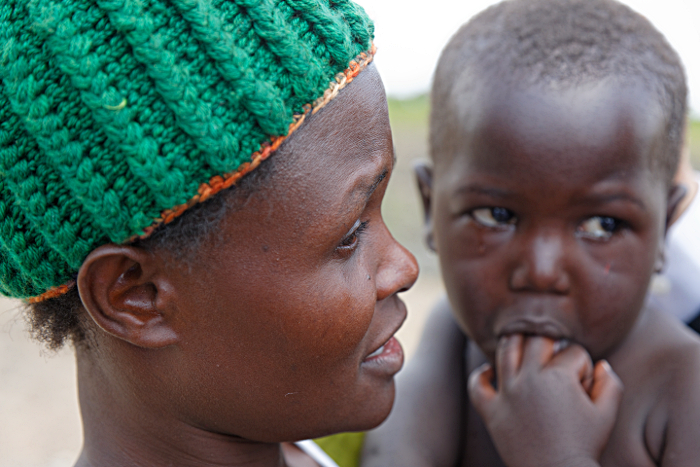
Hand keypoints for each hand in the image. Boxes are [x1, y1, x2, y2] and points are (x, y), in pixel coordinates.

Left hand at [468, 335, 622, 466]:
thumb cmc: (584, 446)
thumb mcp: (606, 415)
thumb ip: (610, 383)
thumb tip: (600, 364)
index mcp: (559, 377)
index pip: (572, 351)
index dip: (582, 365)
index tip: (584, 385)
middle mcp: (530, 379)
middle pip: (536, 339)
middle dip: (551, 346)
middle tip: (557, 365)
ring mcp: (507, 394)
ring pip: (505, 350)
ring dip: (516, 345)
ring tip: (527, 354)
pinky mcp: (491, 411)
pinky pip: (477, 384)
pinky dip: (482, 374)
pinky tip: (493, 373)